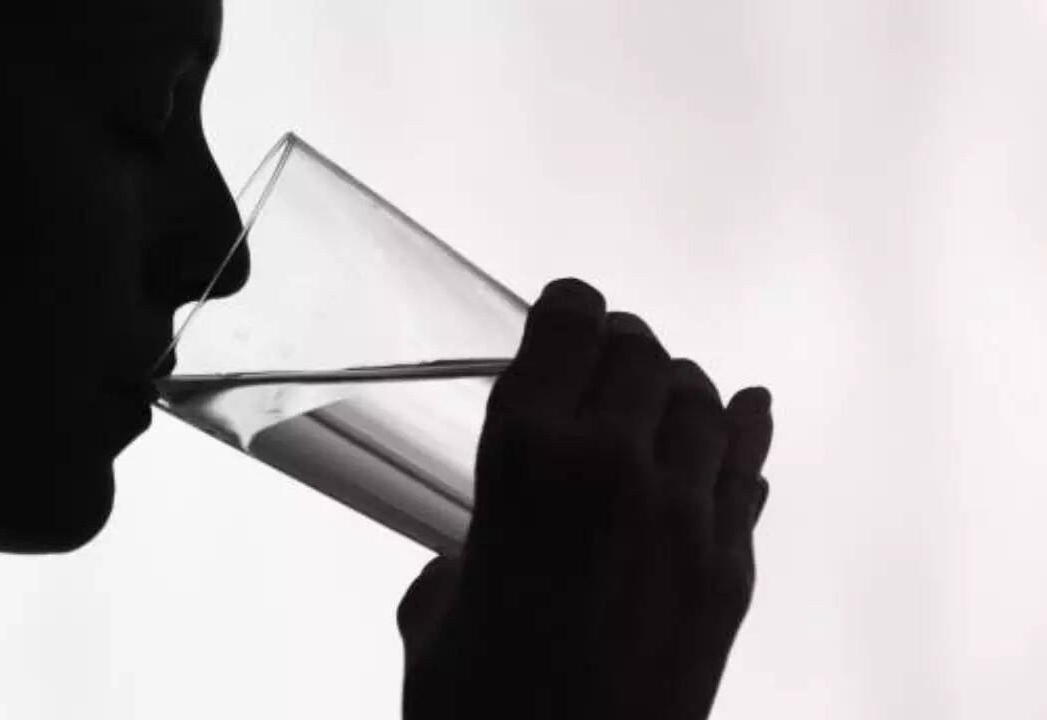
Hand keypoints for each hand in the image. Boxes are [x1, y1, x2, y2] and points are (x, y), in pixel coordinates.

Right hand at [397, 278, 772, 718]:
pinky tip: (746, 414)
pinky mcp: (731, 569)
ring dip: (676, 386)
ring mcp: (686, 516)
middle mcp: (614, 465)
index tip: (559, 315)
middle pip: (642, 352)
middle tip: (598, 364)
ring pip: (705, 400)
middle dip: (617, 347)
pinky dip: (744, 435)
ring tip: (654, 400)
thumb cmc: (476, 708)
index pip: (568, 322)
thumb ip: (460, 558)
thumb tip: (477, 558)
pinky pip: (749, 472)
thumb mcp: (436, 615)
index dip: (565, 308)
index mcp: (526, 456)